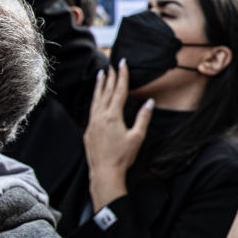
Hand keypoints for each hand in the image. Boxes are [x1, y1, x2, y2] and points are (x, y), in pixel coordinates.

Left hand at [84, 61, 153, 208]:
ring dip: (99, 86)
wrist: (104, 172)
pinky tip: (96, 99)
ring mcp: (92, 123)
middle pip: (106, 92)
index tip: (123, 64)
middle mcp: (100, 116)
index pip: (119, 91)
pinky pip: (92, 110)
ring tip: (100, 75)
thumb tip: (150, 102)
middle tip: (111, 65)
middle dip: (110, 78)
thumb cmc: (123, 156)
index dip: (122, 76)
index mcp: (113, 116)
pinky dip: (95, 100)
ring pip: (96, 100)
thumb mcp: (137, 137)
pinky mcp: (88, 131)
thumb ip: (143, 118)